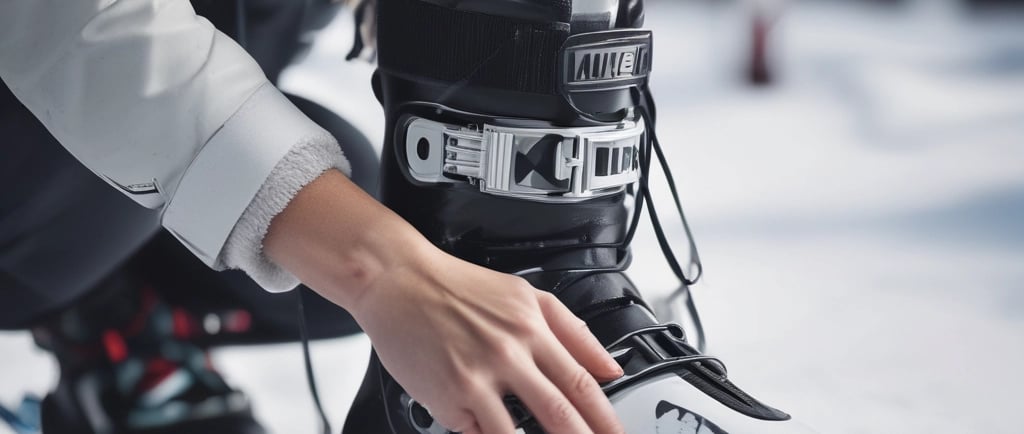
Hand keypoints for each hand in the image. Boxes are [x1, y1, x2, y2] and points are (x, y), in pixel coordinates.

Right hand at [264, 170, 624, 432]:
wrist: (397, 279)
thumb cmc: (457, 286)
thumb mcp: (525, 294)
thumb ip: (573, 330)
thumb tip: (610, 366)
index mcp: (532, 327)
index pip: (583, 382)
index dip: (607, 419)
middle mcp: (509, 352)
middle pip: (561, 413)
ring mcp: (477, 377)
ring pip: (517, 433)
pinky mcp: (448, 396)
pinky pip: (478, 432)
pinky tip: (494, 428)